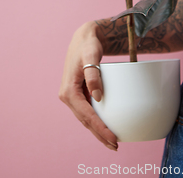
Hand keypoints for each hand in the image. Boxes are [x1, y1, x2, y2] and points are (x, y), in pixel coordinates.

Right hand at [58, 21, 117, 150]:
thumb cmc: (88, 45)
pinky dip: (96, 120)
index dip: (99, 128)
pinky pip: (87, 111)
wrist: (84, 37)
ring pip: (85, 118)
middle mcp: (67, 96)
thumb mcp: (91, 56)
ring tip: (112, 141)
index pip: (86, 115)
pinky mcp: (78, 93)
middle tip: (115, 146)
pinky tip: (105, 125)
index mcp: (68, 91)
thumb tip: (98, 97)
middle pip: (85, 121)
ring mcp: (72, 95)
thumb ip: (93, 75)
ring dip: (97, 130)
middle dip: (99, 134)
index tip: (113, 138)